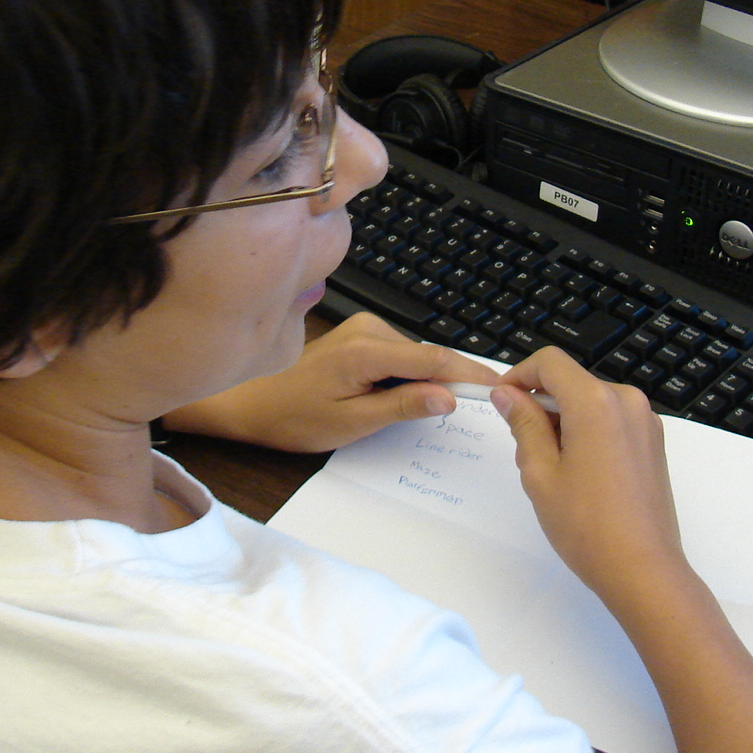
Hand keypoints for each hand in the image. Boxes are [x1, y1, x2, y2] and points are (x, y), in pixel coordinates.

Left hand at [161, 313, 501, 452]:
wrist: (252, 401)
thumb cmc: (294, 416)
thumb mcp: (352, 423)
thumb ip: (402, 407)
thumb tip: (447, 397)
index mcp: (366, 350)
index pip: (434, 359)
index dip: (471, 373)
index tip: (501, 386)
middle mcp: (369, 329)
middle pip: (428, 359)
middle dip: (445, 385)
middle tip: (457, 416)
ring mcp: (365, 328)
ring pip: (416, 360)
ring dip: (422, 385)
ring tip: (399, 413)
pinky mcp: (362, 335)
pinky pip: (400, 357)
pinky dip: (406, 378)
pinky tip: (389, 399)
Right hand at [490, 347, 682, 593]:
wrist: (643, 570)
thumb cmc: (588, 527)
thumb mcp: (540, 472)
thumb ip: (523, 424)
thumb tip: (507, 394)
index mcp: (596, 403)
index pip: (550, 363)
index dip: (519, 375)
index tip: (502, 401)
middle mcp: (627, 402)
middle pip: (571, 382)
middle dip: (541, 405)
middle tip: (524, 449)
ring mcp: (645, 422)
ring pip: (590, 402)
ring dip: (564, 421)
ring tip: (553, 470)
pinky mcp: (653, 442)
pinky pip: (611, 420)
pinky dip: (588, 432)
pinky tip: (580, 474)